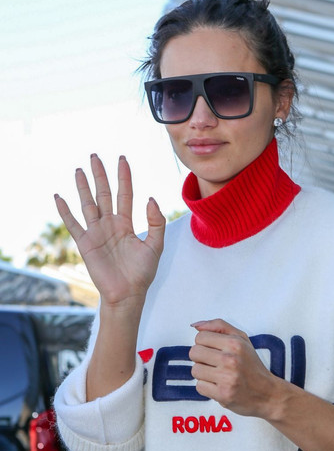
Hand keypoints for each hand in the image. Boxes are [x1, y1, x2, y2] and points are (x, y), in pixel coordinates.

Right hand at [54, 154, 165, 307]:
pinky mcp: (85, 244)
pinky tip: (59, 197)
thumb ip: (156, 222)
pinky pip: (73, 224)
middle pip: (103, 194)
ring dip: (83, 187)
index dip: (124, 177)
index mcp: (126, 224)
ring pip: (88, 204)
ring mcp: (96, 233)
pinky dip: (65, 211)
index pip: (125, 194)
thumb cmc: (142, 273)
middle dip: (100, 175)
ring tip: (79, 170)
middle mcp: (110, 224)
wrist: (127, 293)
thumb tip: (150, 198)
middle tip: (95, 156)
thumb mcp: (155, 245)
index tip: (122, 159)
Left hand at [189, 319, 281, 417]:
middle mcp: (231, 360)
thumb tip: (195, 326)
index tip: (214, 351)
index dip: (204, 344)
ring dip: (203, 374)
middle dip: (201, 358)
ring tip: (217, 375)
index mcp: (235, 343)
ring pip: (195, 370)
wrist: (267, 393)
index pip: (200, 337)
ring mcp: (227, 378)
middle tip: (214, 363)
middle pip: (194, 353)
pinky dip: (207, 387)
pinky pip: (199, 387)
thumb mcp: (242, 339)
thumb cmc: (252, 365)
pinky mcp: (223, 395)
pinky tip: (219, 386)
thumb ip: (219, 326)